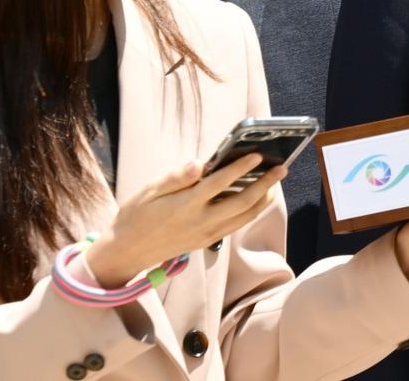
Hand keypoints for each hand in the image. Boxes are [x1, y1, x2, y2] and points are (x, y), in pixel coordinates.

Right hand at [85, 154, 284, 287]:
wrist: (126, 252)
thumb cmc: (136, 215)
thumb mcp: (148, 191)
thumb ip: (175, 177)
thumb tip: (198, 162)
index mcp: (185, 206)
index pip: (219, 184)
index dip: (240, 168)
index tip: (257, 155)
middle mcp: (201, 222)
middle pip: (242, 203)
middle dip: (265, 184)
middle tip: (282, 167)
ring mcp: (207, 234)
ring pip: (245, 217)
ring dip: (264, 198)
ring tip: (276, 181)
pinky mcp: (208, 241)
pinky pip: (237, 225)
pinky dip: (252, 210)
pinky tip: (258, 197)